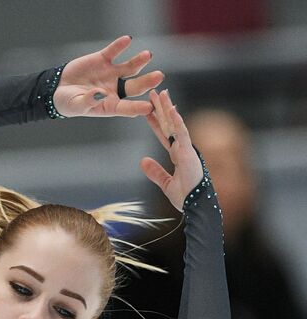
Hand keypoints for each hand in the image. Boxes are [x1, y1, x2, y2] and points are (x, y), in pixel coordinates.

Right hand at [51, 34, 163, 117]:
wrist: (58, 88)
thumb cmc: (68, 103)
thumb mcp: (76, 105)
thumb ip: (87, 101)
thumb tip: (99, 94)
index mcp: (109, 105)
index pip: (126, 107)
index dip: (137, 107)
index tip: (149, 107)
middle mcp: (114, 89)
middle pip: (134, 86)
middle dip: (146, 82)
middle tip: (158, 77)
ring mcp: (110, 74)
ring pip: (129, 67)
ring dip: (138, 61)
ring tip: (147, 55)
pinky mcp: (103, 59)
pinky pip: (113, 51)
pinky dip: (119, 45)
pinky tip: (127, 40)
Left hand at [140, 87, 204, 211]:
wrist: (196, 205)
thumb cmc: (185, 196)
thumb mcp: (166, 184)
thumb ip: (155, 172)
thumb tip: (143, 161)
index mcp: (178, 154)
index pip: (164, 134)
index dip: (156, 122)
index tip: (147, 111)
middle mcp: (183, 148)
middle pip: (169, 124)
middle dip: (161, 109)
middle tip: (153, 92)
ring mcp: (187, 149)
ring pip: (176, 124)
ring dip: (168, 108)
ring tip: (161, 93)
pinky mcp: (189, 153)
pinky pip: (182, 134)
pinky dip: (177, 122)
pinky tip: (171, 110)